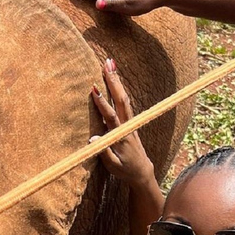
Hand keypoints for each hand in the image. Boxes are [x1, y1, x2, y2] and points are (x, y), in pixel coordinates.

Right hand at [90, 58, 155, 187]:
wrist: (141, 171)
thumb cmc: (124, 170)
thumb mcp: (113, 166)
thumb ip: (104, 152)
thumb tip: (92, 138)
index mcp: (121, 137)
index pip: (111, 117)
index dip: (102, 103)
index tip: (94, 89)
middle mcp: (127, 126)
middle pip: (121, 100)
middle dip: (113, 81)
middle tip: (106, 63)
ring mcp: (130, 122)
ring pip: (124, 98)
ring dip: (117, 80)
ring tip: (110, 63)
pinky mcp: (130, 121)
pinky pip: (124, 102)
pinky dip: (119, 88)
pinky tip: (115, 78)